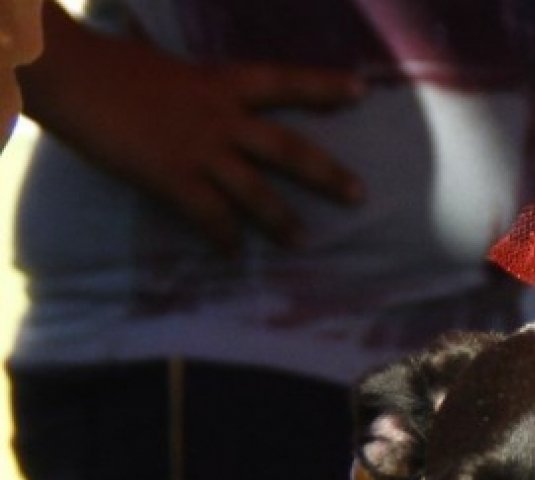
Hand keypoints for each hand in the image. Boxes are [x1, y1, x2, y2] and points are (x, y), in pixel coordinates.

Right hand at [20, 7, 365, 250]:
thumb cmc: (108, 64)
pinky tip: (233, 255)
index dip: (322, 86)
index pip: (283, 81)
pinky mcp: (172, 177)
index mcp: (219, 82)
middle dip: (326, 173)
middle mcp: (220, 116)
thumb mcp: (165, 65)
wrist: (68, 73)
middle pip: (287, 148)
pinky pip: (209, 216)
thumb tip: (195, 87)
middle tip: (360, 196)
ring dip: (282, 220)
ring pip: (256, 191)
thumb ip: (192, 85)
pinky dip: (223, 237)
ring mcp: (199, 149)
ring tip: (303, 242)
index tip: (360, 91)